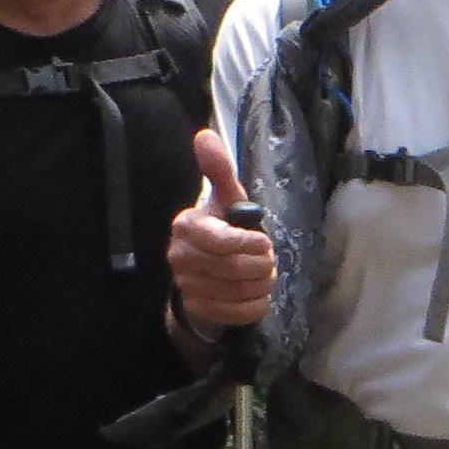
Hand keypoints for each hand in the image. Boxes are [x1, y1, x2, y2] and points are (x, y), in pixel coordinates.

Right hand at [167, 128, 275, 332]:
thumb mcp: (226, 197)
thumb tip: (204, 135)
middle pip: (232, 269)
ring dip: (261, 284)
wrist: (209, 267)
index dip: (249, 244)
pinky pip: (237, 313)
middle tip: (269, 259)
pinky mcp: (197, 308)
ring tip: (263, 274)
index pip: (219, 241)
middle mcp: (180, 256)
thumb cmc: (223, 226)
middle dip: (261, 265)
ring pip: (238, 292)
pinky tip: (256, 292)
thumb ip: (218, 168)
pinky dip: (256, 304)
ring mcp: (186, 285)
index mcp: (186, 226)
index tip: (265, 242)